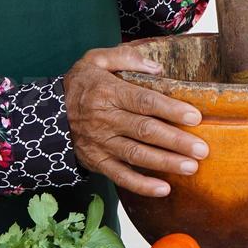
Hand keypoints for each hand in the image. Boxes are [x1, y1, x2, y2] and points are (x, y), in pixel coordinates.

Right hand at [63, 43, 208, 196]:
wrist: (45, 114)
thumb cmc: (81, 84)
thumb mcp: (96, 59)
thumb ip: (126, 58)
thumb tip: (157, 67)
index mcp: (108, 92)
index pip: (145, 101)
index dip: (171, 110)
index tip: (195, 117)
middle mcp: (105, 119)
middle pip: (145, 131)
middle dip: (176, 141)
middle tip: (202, 149)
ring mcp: (101, 143)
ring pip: (137, 155)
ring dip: (165, 163)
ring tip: (191, 168)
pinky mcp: (97, 162)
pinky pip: (121, 177)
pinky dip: (142, 185)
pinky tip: (163, 189)